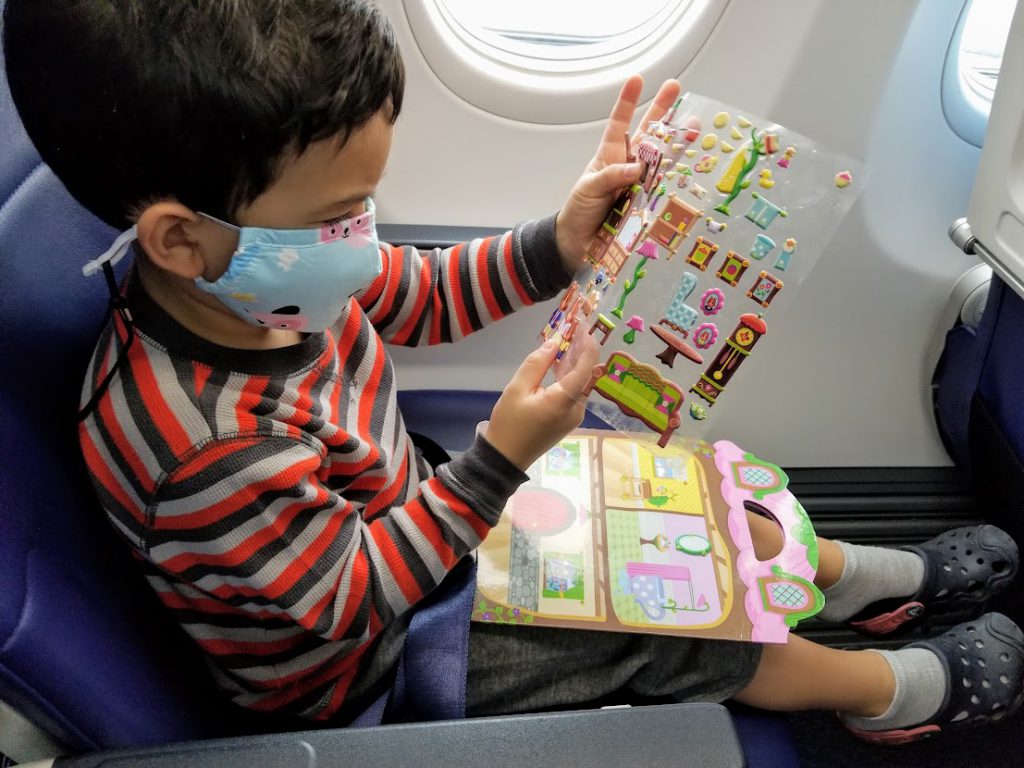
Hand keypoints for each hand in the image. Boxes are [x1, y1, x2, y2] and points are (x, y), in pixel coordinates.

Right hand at [484, 333, 599, 470]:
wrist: (506, 459)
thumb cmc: (509, 424)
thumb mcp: (517, 389)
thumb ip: (536, 363)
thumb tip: (554, 342)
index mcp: (565, 400)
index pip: (586, 367)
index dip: (587, 344)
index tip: (583, 326)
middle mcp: (577, 408)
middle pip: (585, 374)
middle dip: (580, 349)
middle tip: (573, 328)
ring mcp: (574, 416)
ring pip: (580, 383)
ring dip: (574, 362)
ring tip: (567, 339)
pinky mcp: (568, 419)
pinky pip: (573, 392)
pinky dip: (568, 376)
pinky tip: (560, 362)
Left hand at [554, 76, 681, 273]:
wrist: (578, 245)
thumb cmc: (579, 212)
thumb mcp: (587, 190)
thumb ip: (610, 176)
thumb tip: (636, 168)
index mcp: (611, 158)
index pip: (620, 124)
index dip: (628, 102)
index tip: (637, 79)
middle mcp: (629, 168)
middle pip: (649, 134)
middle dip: (663, 111)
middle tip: (676, 87)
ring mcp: (642, 185)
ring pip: (663, 159)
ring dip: (679, 144)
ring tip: (695, 126)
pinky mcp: (650, 206)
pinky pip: (666, 191)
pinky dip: (679, 181)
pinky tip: (694, 168)